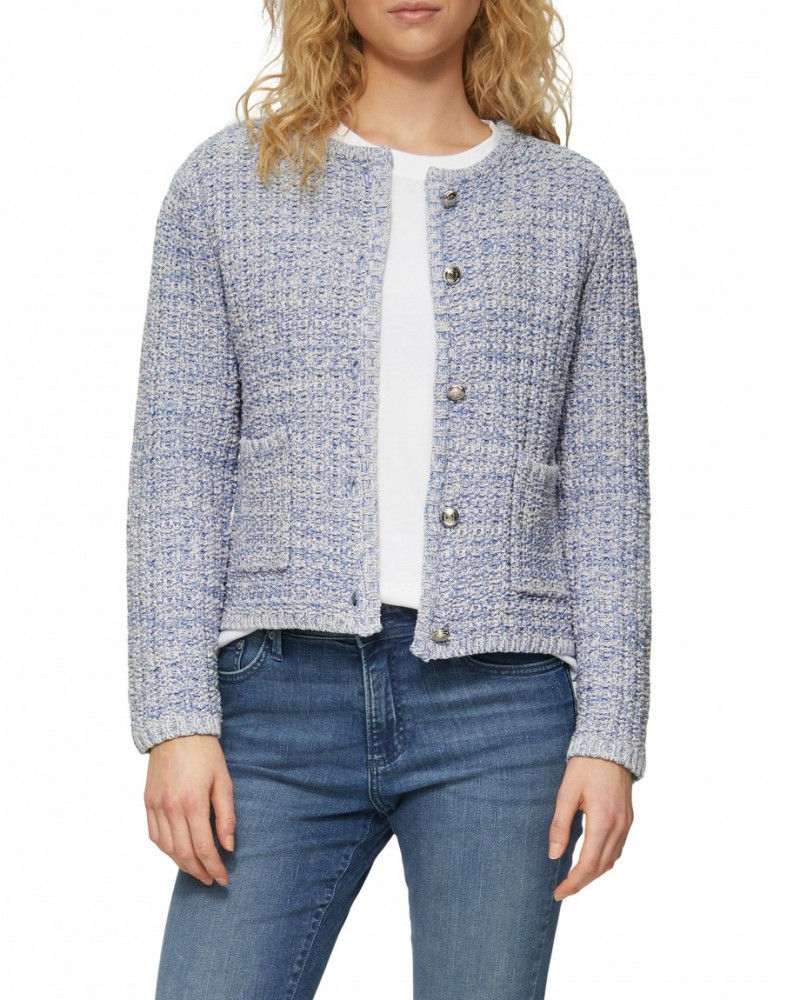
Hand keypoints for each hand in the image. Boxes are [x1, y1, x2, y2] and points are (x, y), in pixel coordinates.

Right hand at [143, 734, 235, 886]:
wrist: (176, 731)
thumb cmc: (205, 754)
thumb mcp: (223, 781)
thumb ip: (226, 816)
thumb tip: (228, 846)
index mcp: (193, 803)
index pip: (203, 847)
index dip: (214, 867)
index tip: (223, 879)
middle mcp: (171, 808)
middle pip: (184, 853)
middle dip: (199, 871)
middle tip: (212, 880)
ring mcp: (156, 806)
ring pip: (167, 848)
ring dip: (182, 864)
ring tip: (197, 870)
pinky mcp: (147, 802)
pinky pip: (155, 836)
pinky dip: (166, 850)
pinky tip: (178, 853)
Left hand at [548, 756, 633, 900]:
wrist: (610, 746)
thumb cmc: (586, 766)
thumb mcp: (567, 793)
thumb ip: (560, 826)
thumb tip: (553, 855)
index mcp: (603, 822)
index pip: (588, 865)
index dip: (573, 883)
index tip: (558, 892)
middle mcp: (619, 827)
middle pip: (601, 868)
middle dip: (581, 883)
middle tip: (562, 891)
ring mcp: (626, 824)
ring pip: (612, 861)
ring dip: (593, 874)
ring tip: (574, 879)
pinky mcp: (628, 819)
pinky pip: (618, 849)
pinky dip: (604, 860)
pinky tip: (590, 860)